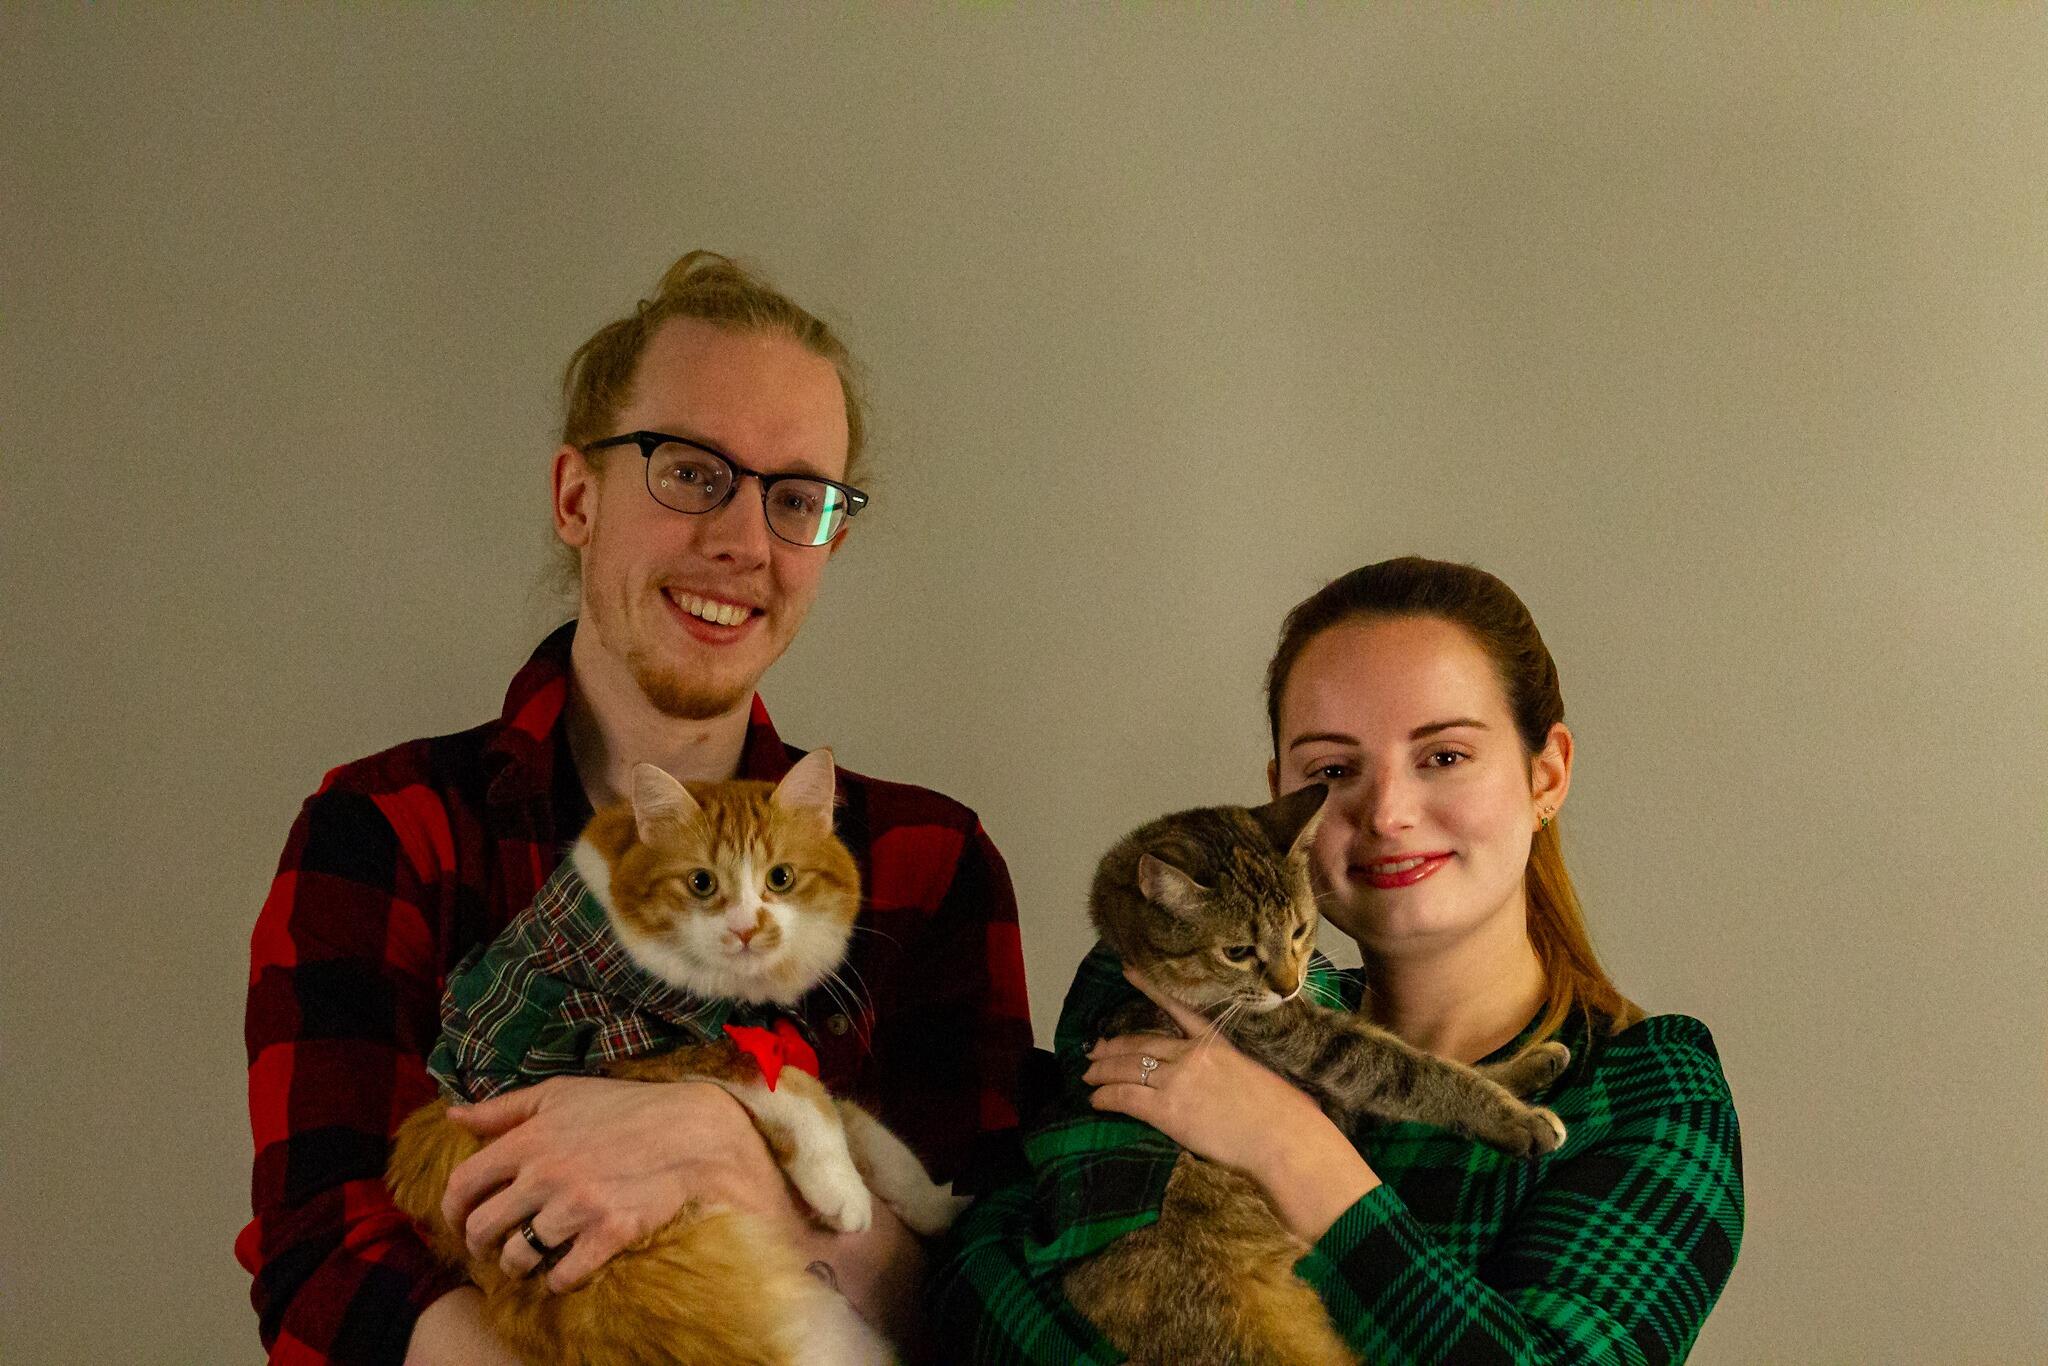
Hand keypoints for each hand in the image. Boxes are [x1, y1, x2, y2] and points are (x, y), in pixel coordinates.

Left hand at [442, 1076, 795, 1291]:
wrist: (691, 1133)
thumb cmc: (624, 1108)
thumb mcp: (559, 1095)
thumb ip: (503, 1109)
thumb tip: (453, 1116)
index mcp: (529, 1139)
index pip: (462, 1184)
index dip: (452, 1210)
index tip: (459, 1219)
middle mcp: (546, 1174)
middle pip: (482, 1228)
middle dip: (479, 1245)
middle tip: (490, 1247)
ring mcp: (577, 1206)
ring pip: (518, 1257)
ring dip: (516, 1265)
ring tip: (527, 1259)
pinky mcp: (608, 1232)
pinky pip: (563, 1276)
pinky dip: (557, 1279)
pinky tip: (564, 1268)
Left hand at [1084, 967, 1378, 1241]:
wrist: (1284, 1137)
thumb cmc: (1284, 1115)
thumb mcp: (1258, 1077)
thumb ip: (1230, 1073)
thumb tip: (1219, 1085)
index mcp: (1217, 1043)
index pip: (1176, 1007)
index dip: (1148, 988)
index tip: (1128, 971)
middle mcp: (1192, 1055)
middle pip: (1141, 1044)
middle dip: (1113, 1047)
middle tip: (1095, 1050)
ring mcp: (1178, 1080)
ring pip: (1127, 1068)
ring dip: (1102, 1071)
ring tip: (1088, 1076)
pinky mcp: (1169, 1109)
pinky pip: (1126, 1097)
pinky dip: (1106, 1097)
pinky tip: (1095, 1100)